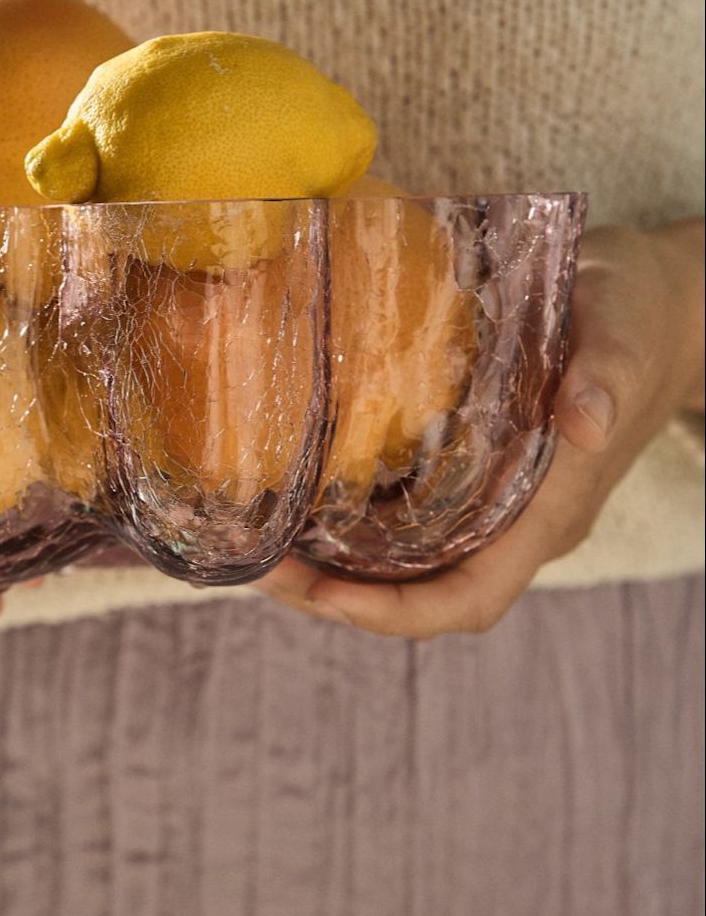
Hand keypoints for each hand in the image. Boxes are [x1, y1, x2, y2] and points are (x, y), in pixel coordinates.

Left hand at [252, 219, 704, 639]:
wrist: (663, 303)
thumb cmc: (639, 310)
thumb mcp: (623, 327)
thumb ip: (605, 374)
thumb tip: (583, 422)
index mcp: (551, 509)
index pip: (470, 597)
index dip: (395, 612)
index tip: (322, 595)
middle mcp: (517, 523)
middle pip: (421, 597)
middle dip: (335, 598)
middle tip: (254, 566)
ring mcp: (495, 504)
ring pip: (405, 566)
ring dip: (329, 567)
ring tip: (252, 540)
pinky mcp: (472, 473)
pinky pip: (405, 521)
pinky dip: (345, 524)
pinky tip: (292, 495)